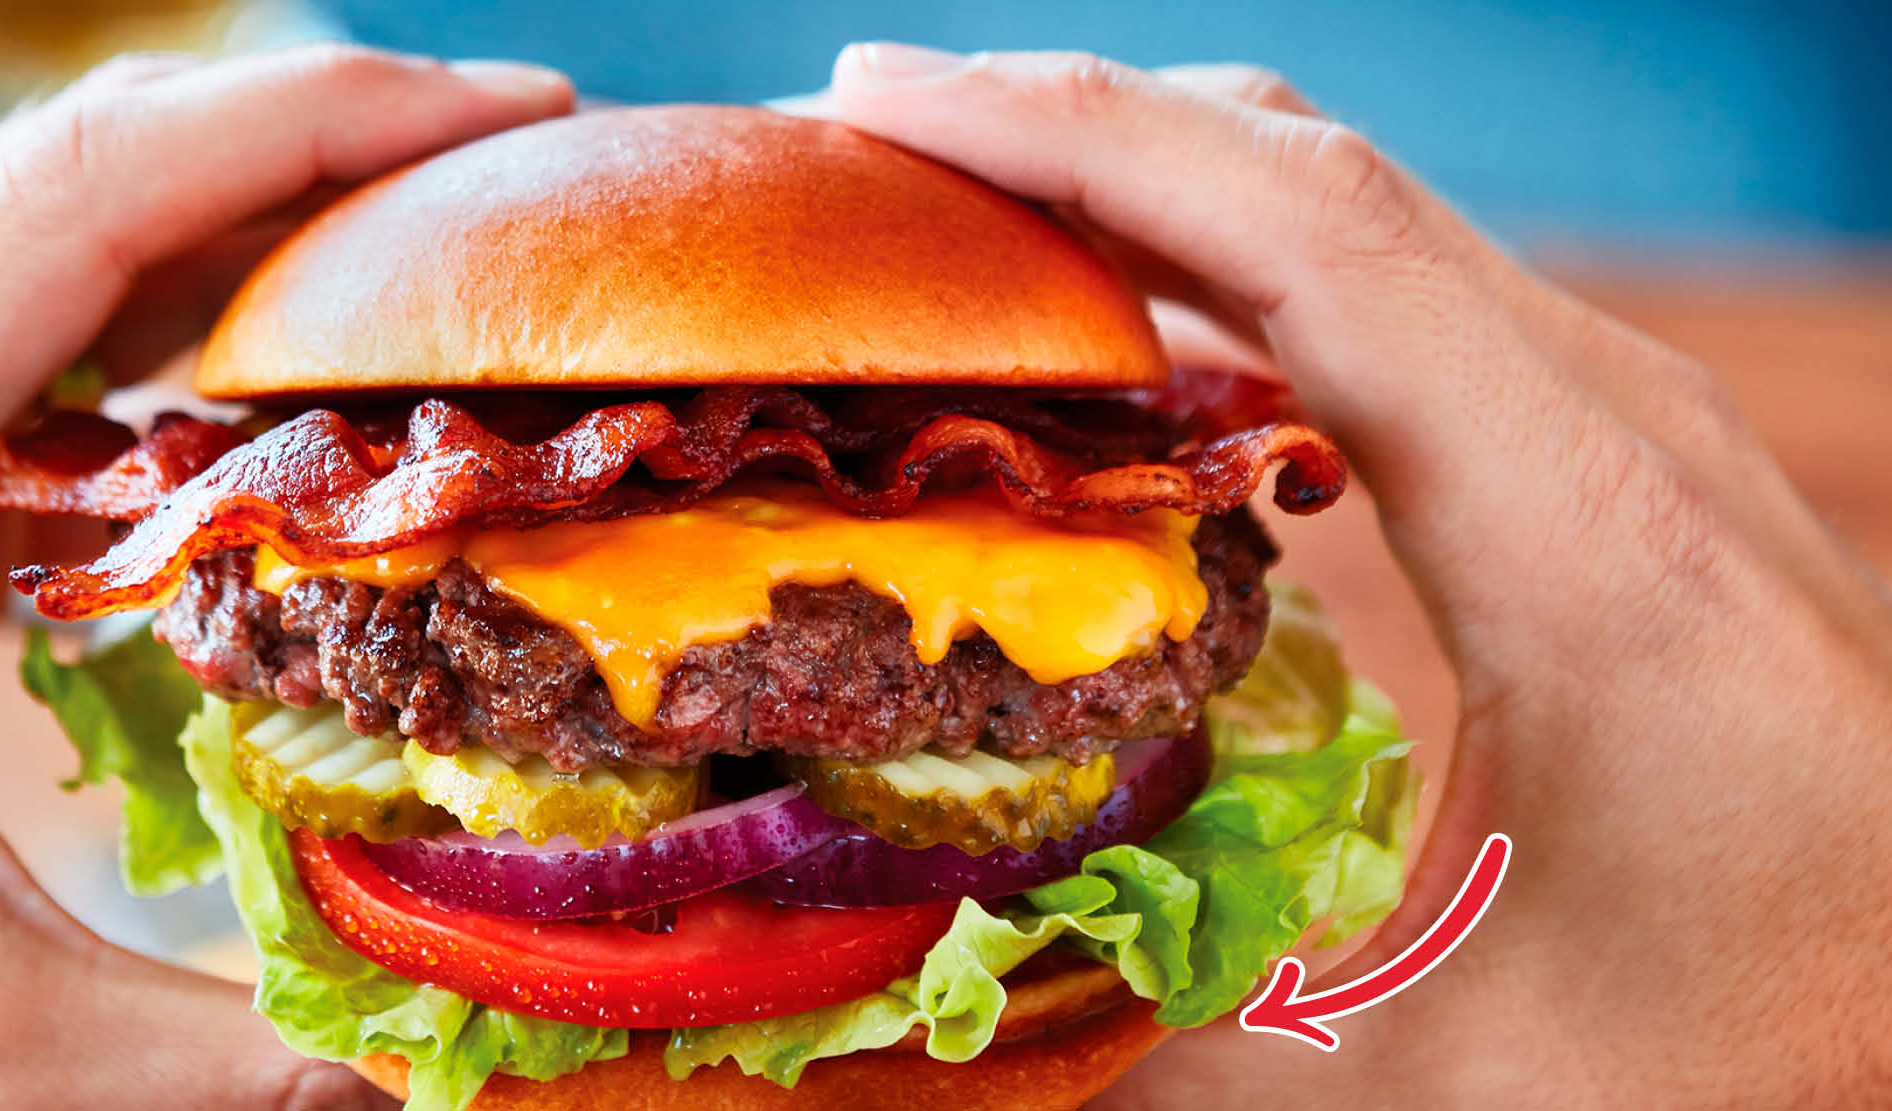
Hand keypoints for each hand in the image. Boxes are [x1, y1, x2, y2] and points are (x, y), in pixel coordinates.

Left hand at [0, 46, 569, 1107]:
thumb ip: (235, 1056)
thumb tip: (467, 1070)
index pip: (101, 191)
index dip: (326, 123)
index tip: (515, 111)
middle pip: (88, 159)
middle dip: (320, 133)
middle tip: (525, 163)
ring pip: (52, 223)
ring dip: (250, 209)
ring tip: (442, 247)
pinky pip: (17, 323)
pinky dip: (172, 308)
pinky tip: (285, 372)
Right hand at [830, 42, 1891, 1108]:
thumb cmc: (1743, 1061)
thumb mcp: (1425, 1086)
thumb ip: (1143, 1034)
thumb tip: (901, 1000)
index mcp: (1587, 538)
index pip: (1299, 233)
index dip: (1073, 136)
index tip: (879, 98)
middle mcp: (1622, 427)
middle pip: (1316, 171)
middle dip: (1075, 121)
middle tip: (869, 147)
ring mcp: (1632, 429)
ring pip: (1362, 213)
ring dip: (1154, 180)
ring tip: (961, 217)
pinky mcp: (1621, 461)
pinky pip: (1402, 294)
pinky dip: (1237, 266)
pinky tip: (1134, 335)